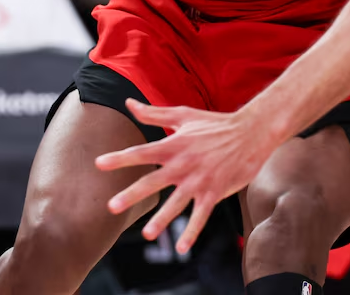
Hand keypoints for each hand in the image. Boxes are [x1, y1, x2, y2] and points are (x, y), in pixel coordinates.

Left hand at [95, 99, 278, 254]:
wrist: (250, 133)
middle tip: (111, 207)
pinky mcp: (214, 192)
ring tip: (147, 235)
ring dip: (162, 219)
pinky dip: (192, 232)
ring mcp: (199, 180)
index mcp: (174, 145)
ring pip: (176, 203)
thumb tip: (129, 103)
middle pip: (153, 181)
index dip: (120, 158)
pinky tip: (181, 247)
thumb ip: (153, 113)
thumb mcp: (184, 114)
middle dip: (132, 194)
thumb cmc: (215, 123)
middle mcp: (183, 164)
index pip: (141, 152)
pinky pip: (201, 215)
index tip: (99, 163)